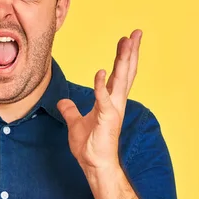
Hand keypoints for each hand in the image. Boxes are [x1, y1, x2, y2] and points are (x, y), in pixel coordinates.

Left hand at [57, 29, 141, 179]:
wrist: (94, 165)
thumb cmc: (90, 146)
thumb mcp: (75, 123)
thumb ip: (70, 111)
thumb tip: (62, 102)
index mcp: (110, 101)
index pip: (119, 74)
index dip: (124, 57)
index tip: (127, 40)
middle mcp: (115, 102)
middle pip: (125, 72)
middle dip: (130, 52)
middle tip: (136, 33)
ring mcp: (113, 110)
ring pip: (120, 80)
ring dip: (124, 60)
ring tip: (128, 42)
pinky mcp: (106, 119)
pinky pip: (103, 99)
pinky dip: (101, 86)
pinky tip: (101, 72)